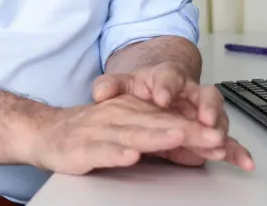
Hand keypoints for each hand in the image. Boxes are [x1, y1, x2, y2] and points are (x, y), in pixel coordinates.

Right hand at [24, 94, 227, 174]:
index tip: (222, 139)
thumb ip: (156, 134)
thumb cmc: (88, 131)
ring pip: (133, 134)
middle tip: (214, 138)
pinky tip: (130, 155)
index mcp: (132, 111)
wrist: (45, 131)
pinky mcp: (81, 148)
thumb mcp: (125, 127)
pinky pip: (100, 150)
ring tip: (179, 137)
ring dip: (158, 136)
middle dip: (188, 132)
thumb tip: (194, 143)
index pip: (170, 119)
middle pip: (158, 124)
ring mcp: (100, 131)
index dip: (197, 129)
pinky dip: (115, 153)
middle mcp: (119, 117)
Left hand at [92, 62, 253, 170]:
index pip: (169, 77)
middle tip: (203, 118)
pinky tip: (244, 162)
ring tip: (220, 142)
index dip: (166, 86)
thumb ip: (110, 86)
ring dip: (220, 129)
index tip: (160, 96)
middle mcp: (191, 93)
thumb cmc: (143, 88)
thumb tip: (99, 91)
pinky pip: (226, 140)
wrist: (158, 89)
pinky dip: (236, 150)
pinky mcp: (208, 132)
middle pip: (204, 94)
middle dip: (205, 106)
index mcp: (168, 77)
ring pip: (218, 117)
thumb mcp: (123, 84)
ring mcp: (202, 112)